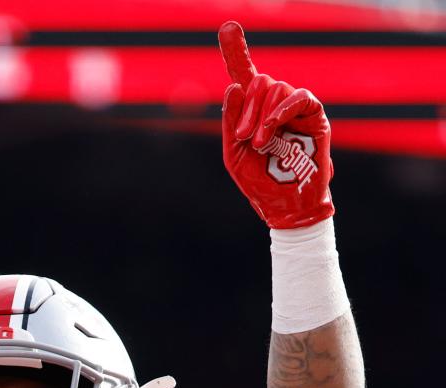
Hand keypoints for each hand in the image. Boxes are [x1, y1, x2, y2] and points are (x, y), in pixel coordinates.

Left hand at [219, 20, 333, 228]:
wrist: (286, 206)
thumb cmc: (259, 183)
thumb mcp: (234, 155)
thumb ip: (231, 122)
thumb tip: (235, 86)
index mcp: (253, 112)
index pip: (244, 76)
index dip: (235, 51)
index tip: (228, 26)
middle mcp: (274, 104)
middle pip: (259, 81)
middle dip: (247, 108)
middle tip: (244, 137)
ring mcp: (295, 107)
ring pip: (276, 88)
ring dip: (263, 116)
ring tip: (261, 145)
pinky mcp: (314, 114)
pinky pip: (298, 96)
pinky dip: (281, 110)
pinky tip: (272, 128)